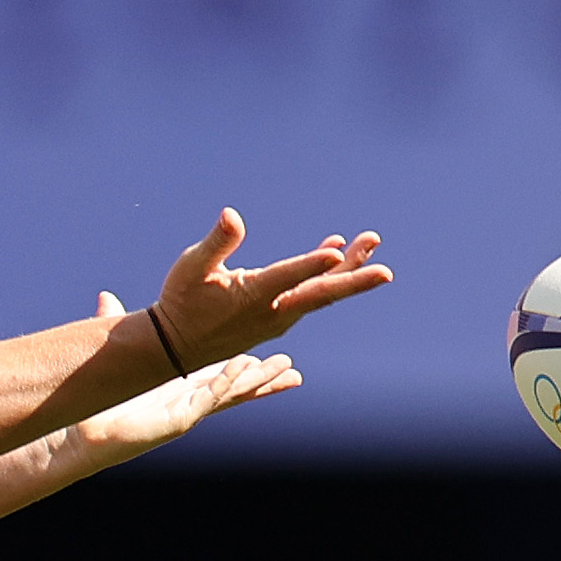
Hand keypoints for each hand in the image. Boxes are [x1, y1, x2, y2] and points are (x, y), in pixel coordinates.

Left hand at [74, 294, 299, 457]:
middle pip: (235, 388)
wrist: (81, 439)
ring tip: (287, 368)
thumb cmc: (97, 408)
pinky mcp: (176, 420)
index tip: (268, 355)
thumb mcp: (112, 362)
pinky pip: (208, 398)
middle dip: (265, 377)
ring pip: (231, 394)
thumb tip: (106, 298)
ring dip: (258, 380)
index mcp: (178, 389)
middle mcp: (187, 402)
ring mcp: (185, 411)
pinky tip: (245, 366)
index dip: (244, 366)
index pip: (219, 376)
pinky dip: (226, 383)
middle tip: (294, 367)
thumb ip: (114, 328)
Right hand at [147, 209, 388, 364]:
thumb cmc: (181, 301)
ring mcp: (278, 319)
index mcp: (252, 296)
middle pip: (320, 294)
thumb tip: (232, 215)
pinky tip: (336, 256)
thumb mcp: (191, 267)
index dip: (311, 265)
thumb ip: (217, 242)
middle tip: (386, 271)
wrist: (175, 345)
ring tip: (369, 243)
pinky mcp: (278, 320)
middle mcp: (271, 311)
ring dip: (348, 271)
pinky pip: (309, 298)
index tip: (338, 252)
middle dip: (354, 279)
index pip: (287, 277)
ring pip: (320, 294)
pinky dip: (327, 278)